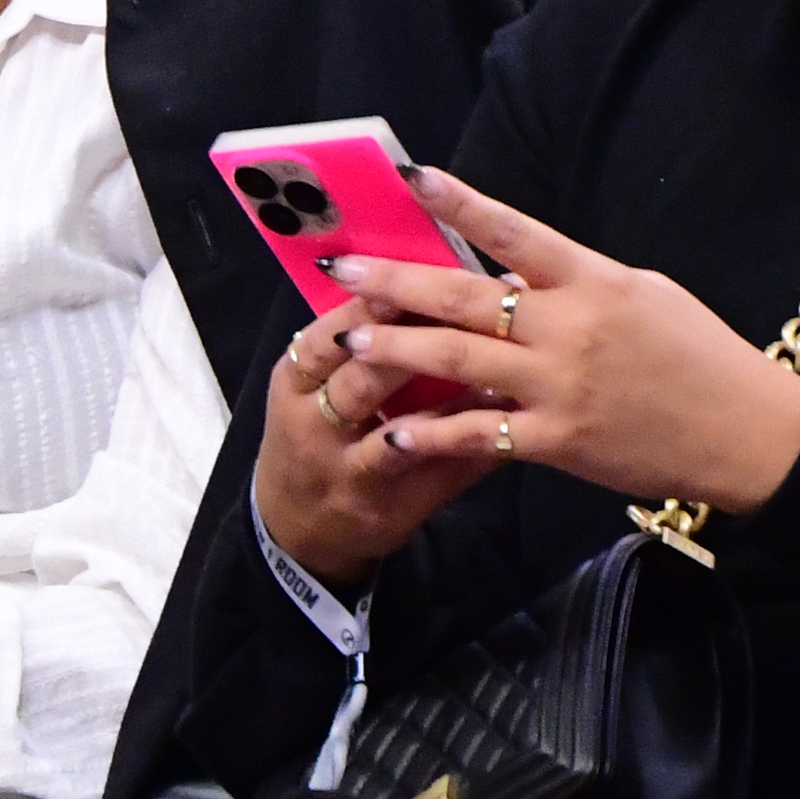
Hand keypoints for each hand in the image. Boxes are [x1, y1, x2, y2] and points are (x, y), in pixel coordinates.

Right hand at [251, 297, 500, 590]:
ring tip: (494, 361)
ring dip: (447, 398)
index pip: (325, 338)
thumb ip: (353, 340)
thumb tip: (418, 271)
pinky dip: (471, 444)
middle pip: (361, 382)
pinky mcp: (391, 509)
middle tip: (465, 310)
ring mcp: (350, 474)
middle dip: (411, 346)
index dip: (366, 306)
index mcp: (293, 384)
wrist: (298, 528)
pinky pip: (437, 472)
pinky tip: (506, 421)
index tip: (413, 270)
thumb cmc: (314, 432)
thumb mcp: (309, 385)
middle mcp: (313, 429)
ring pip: (399, 432)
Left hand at [312, 169, 799, 518]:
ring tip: (347, 340)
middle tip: (342, 268)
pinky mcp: (559, 439)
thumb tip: (506, 272)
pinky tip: (393, 433)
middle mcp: (570, 326)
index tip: (411, 178)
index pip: (515, 230)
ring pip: (458, 361)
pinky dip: (432, 435)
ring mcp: (561, 384)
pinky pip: (480, 435)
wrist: (746, 433)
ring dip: (396, 349)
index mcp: (593, 280)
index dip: (460, 202)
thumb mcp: (640, 295)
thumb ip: (571, 283)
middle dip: (395, 282)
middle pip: (465, 296)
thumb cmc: (695, 355)